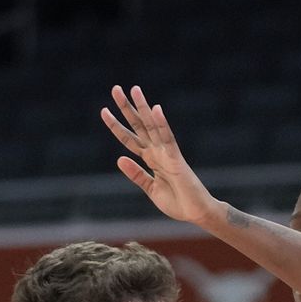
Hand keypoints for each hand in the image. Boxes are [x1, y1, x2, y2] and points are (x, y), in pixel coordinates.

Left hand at [102, 84, 221, 227]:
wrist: (196, 213)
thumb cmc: (177, 202)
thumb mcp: (151, 189)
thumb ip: (136, 174)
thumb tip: (119, 159)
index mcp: (150, 159)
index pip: (129, 139)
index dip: (116, 126)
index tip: (104, 110)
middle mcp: (157, 152)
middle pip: (139, 126)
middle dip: (127, 108)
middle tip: (116, 89)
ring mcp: (167, 153)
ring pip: (152, 126)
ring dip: (144, 108)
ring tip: (134, 89)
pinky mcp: (176, 159)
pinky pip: (168, 139)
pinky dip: (162, 125)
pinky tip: (156, 110)